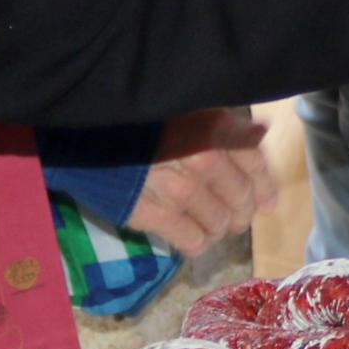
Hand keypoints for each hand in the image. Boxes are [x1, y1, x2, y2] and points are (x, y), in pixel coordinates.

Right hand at [123, 106, 274, 257]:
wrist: (83, 131)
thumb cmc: (139, 116)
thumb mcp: (188, 106)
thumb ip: (225, 122)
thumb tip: (262, 134)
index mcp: (214, 128)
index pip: (255, 164)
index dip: (263, 186)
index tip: (265, 200)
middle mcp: (205, 160)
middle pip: (242, 200)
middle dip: (241, 211)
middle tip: (234, 216)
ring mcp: (180, 190)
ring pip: (220, 224)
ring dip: (219, 228)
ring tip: (210, 225)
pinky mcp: (153, 214)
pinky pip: (192, 241)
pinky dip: (196, 242)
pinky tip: (190, 236)